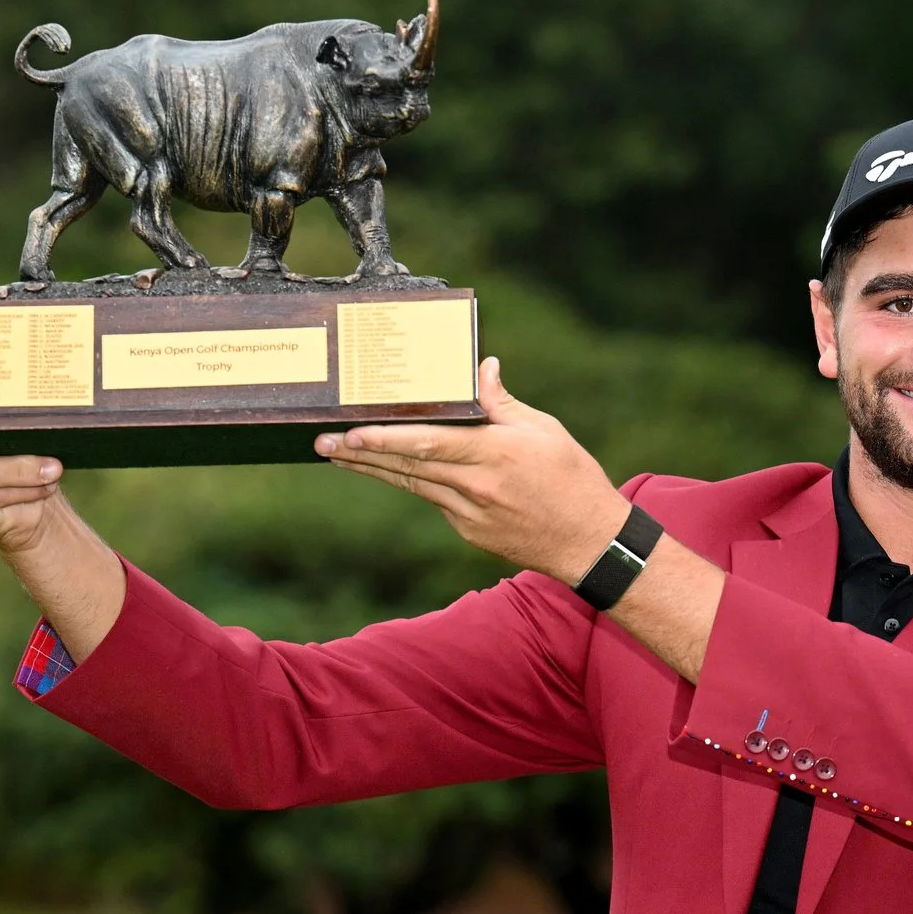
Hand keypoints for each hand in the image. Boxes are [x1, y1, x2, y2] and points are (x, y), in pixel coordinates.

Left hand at [315, 357, 626, 582]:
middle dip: (361, 454)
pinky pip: (434, 500)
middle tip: (323, 441)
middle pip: (408, 468)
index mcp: (496, 455)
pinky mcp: (469, 533)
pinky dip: (412, 482)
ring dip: (373, 469)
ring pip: (412, 486)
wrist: (590, 544)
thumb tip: (481, 368)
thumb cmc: (573, 480)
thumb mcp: (545, 431)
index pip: (430, 445)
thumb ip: (504, 403)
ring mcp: (469, 516)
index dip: (387, 440)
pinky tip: (387, 470)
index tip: (353, 432)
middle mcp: (477, 488)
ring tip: (337, 453)